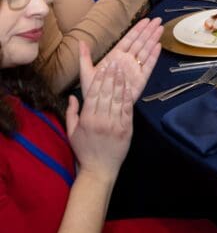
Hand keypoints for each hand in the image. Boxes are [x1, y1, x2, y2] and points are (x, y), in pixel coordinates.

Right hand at [67, 45, 131, 182]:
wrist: (99, 169)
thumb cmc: (84, 150)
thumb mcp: (72, 132)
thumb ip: (71, 113)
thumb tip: (71, 96)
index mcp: (87, 120)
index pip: (93, 94)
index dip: (99, 79)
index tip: (102, 67)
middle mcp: (101, 120)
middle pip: (107, 94)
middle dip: (111, 77)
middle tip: (114, 63)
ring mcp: (115, 124)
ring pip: (118, 99)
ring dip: (121, 83)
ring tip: (123, 70)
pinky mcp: (127, 129)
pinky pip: (128, 110)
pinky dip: (128, 97)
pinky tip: (129, 87)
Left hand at [90, 18, 162, 101]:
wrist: (101, 107)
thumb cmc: (94, 90)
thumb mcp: (86, 72)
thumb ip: (84, 56)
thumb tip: (80, 41)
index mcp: (116, 56)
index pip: (129, 39)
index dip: (137, 29)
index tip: (146, 20)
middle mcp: (127, 60)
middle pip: (140, 42)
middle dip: (149, 31)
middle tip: (158, 20)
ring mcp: (135, 68)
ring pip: (146, 50)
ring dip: (153, 39)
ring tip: (160, 29)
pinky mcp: (141, 79)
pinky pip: (148, 65)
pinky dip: (154, 56)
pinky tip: (158, 46)